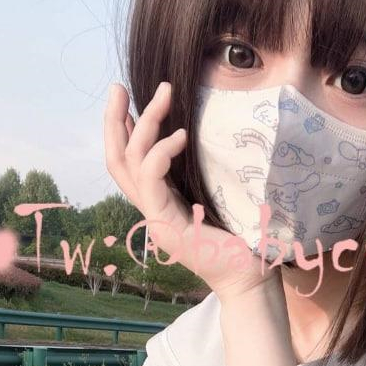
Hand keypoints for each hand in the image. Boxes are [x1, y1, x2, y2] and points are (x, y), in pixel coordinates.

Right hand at [103, 80, 275, 302]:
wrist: (250, 279)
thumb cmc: (245, 239)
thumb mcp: (221, 196)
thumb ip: (205, 173)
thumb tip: (208, 139)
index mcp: (163, 202)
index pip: (130, 162)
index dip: (124, 130)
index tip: (131, 99)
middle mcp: (153, 209)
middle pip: (117, 160)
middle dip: (114, 121)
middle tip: (118, 87)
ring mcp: (156, 219)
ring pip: (130, 163)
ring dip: (144, 124)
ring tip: (163, 94)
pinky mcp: (167, 225)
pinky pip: (151, 181)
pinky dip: (160, 154)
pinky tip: (180, 136)